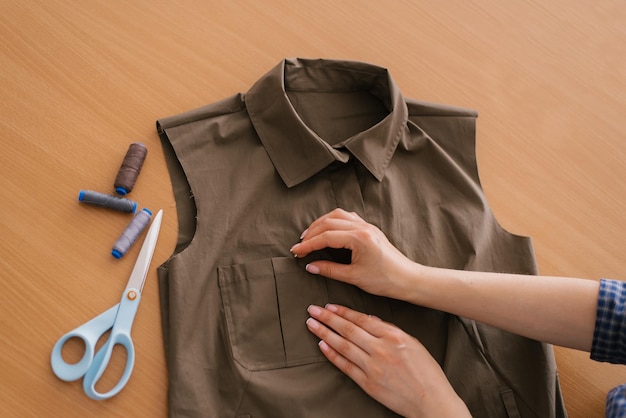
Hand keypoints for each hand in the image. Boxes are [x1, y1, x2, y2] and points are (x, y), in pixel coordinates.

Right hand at [290, 208, 416, 298]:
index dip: (308, 244)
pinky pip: (348, 217)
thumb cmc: (384, 280)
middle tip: (299, 246)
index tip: (296, 252)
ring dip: (321, 224)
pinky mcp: (369, 229)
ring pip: (337, 215)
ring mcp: (367, 226)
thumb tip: (310, 266)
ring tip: (309, 236)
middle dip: (311, 233)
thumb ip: (329, 270)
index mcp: (359, 238)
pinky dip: (333, 221)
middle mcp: (362, 227)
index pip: (326, 236)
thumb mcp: (354, 277)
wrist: (408, 279)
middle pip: (328, 222)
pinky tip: (328, 230)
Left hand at [306, 304, 470, 417]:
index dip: (343, 311)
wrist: (432, 402)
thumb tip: (369, 319)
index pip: (362, 319)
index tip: (329, 306)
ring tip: (311, 324)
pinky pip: (345, 366)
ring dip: (324, 333)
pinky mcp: (368, 383)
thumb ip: (390, 330)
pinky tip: (322, 345)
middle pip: (348, 330)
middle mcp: (381, 349)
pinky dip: (332, 355)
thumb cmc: (426, 372)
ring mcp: (373, 367)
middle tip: (312, 310)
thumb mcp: (413, 343)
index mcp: (394, 336)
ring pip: (343, 346)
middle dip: (328, 318)